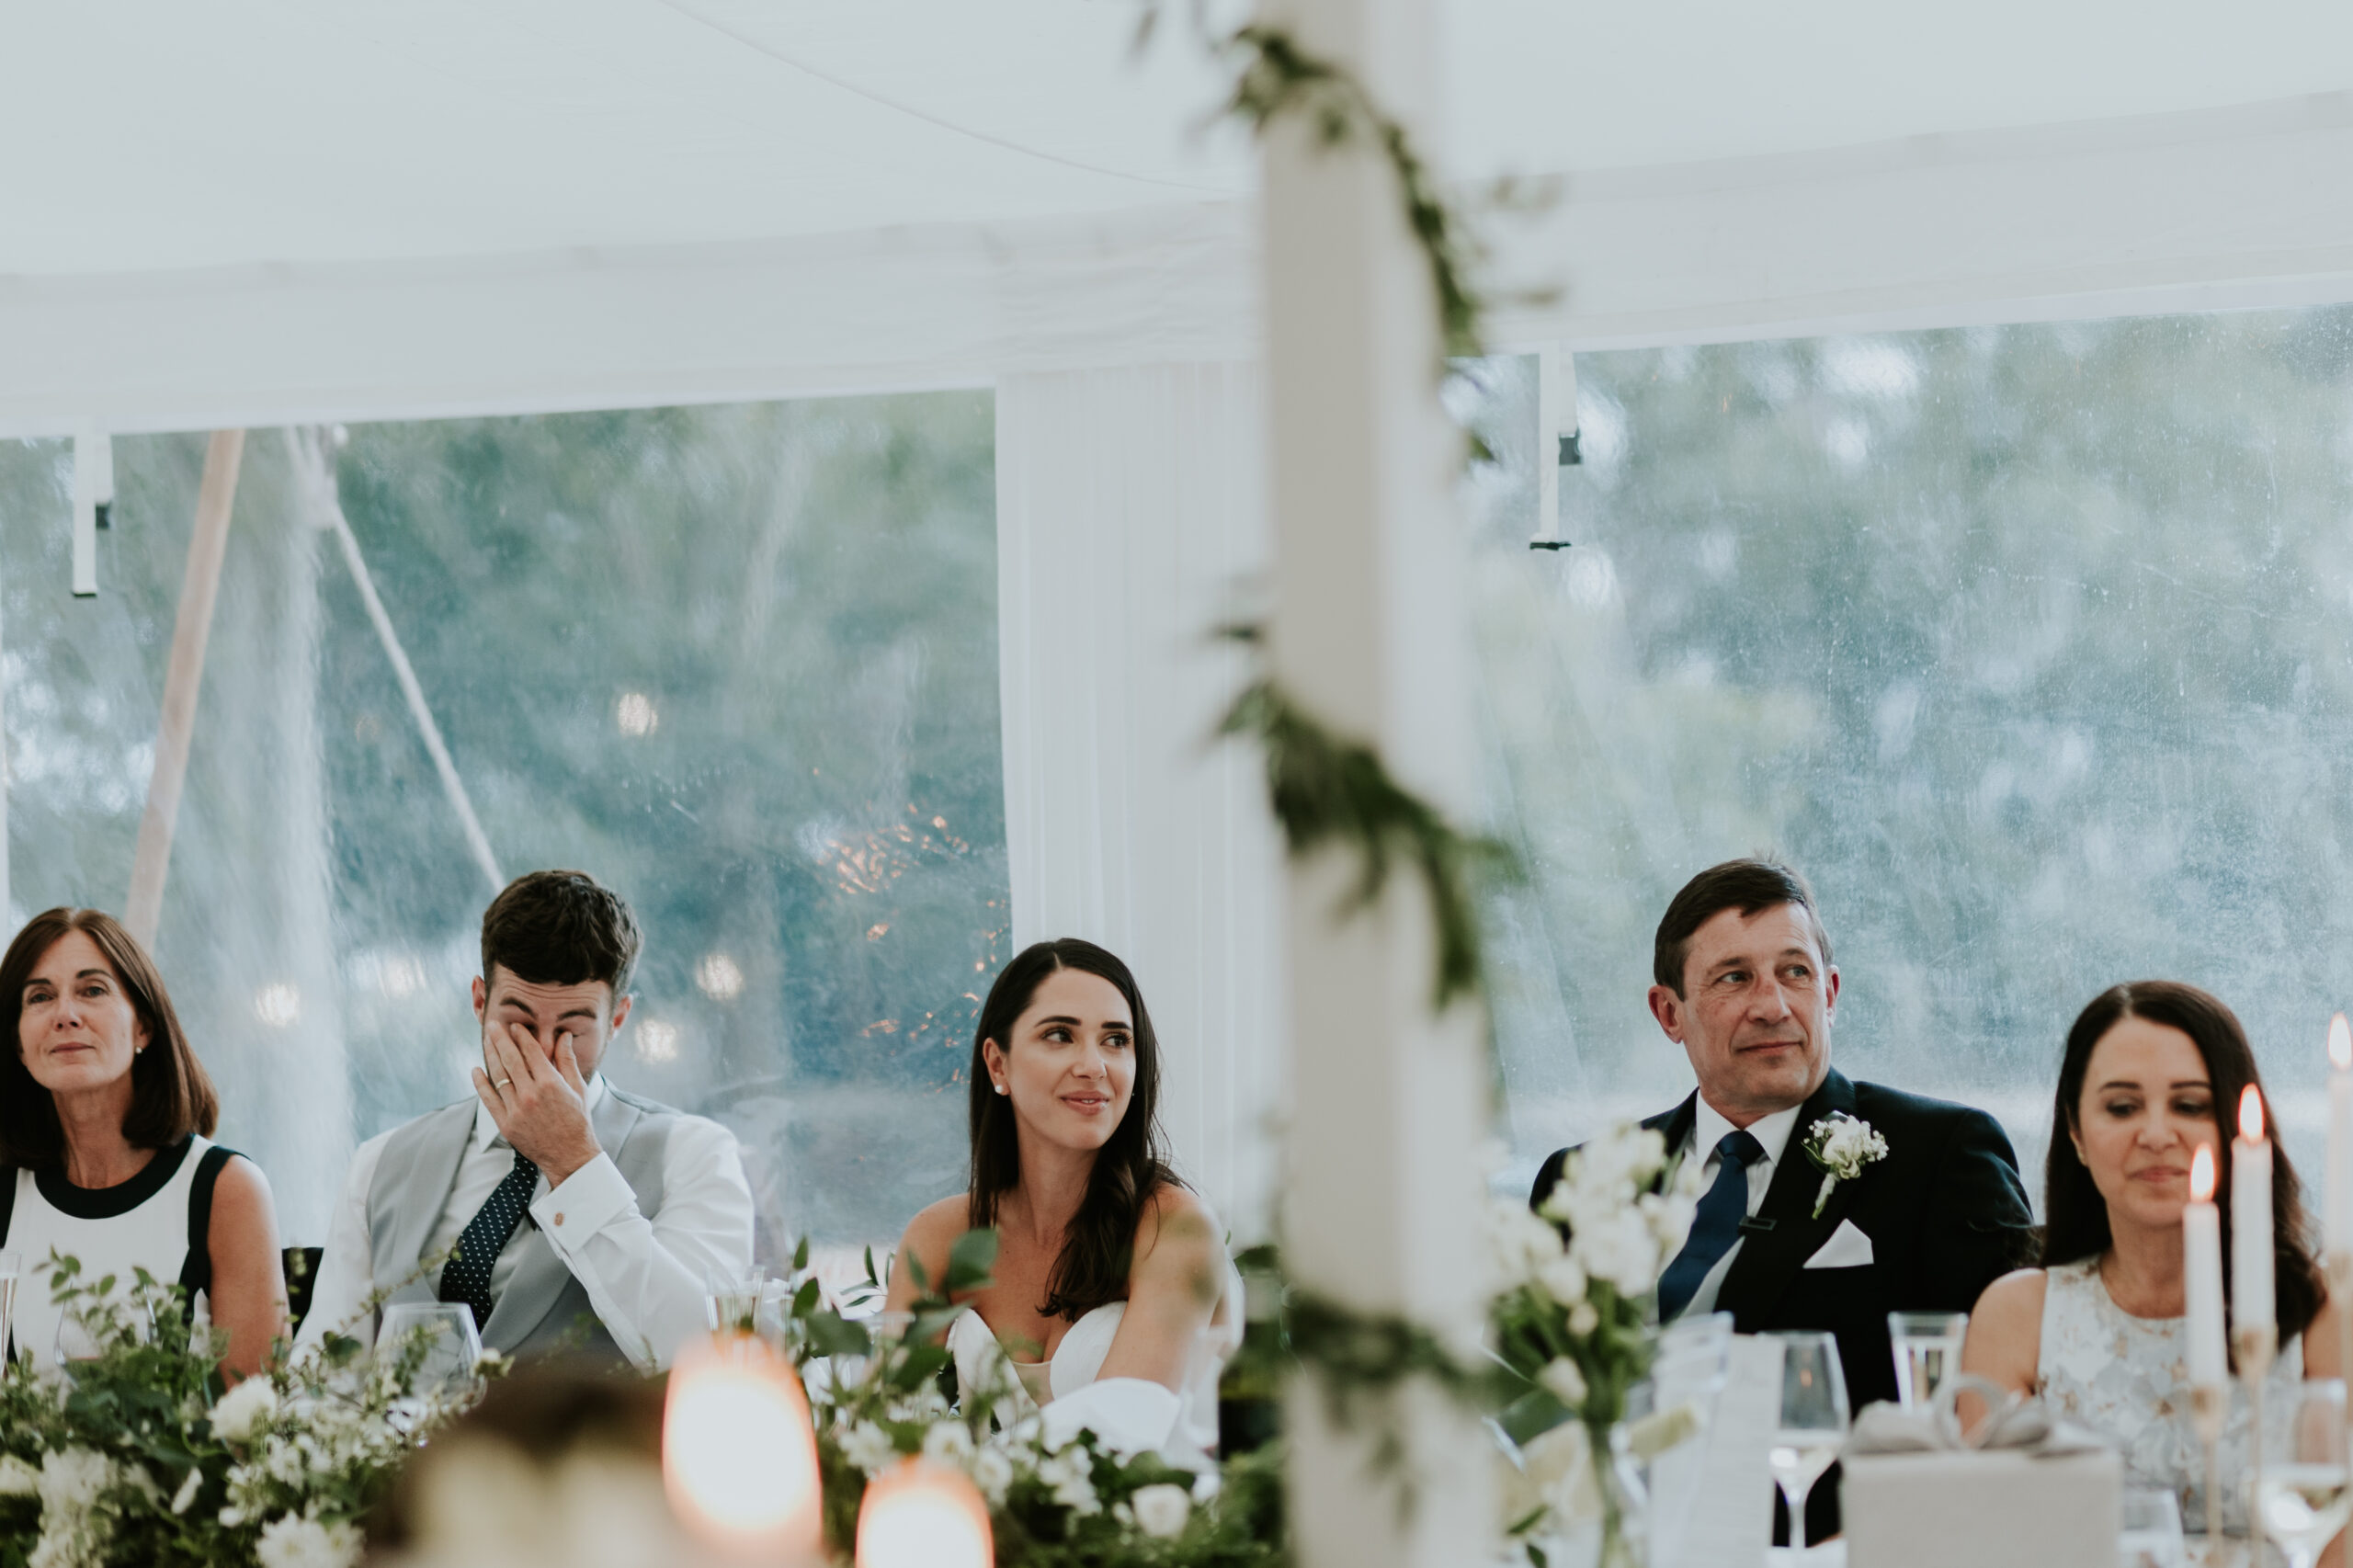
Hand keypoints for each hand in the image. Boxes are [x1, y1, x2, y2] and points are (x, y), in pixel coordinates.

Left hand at [473, 1023, 601, 1187]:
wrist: (570, 1155)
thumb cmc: (577, 1119)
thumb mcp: (578, 1088)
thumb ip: (567, 1060)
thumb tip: (564, 1036)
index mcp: (551, 1083)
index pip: (531, 1052)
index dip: (521, 1036)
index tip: (515, 1026)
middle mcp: (531, 1094)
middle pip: (511, 1059)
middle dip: (500, 1039)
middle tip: (492, 1025)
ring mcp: (516, 1110)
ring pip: (498, 1076)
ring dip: (490, 1056)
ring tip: (485, 1041)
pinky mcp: (506, 1124)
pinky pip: (488, 1099)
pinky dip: (480, 1083)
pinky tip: (476, 1070)